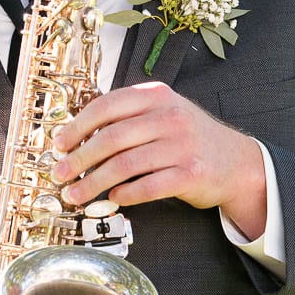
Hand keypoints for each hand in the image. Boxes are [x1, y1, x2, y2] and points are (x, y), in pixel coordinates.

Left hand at [52, 82, 266, 239]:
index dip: (77, 127)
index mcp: (156, 96)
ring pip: (125, 165)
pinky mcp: (191, 173)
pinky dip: (126, 194)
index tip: (59, 145)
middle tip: (60, 175)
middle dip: (79, 160)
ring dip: (95, 183)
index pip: (106, 106)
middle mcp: (169, 117)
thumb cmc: (188, 139)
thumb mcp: (161, 114)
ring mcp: (182, 145)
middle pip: (111, 138)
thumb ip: (127, 119)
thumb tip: (77, 138)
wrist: (236, 161)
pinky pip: (149, 186)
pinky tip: (114, 198)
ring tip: (76, 196)